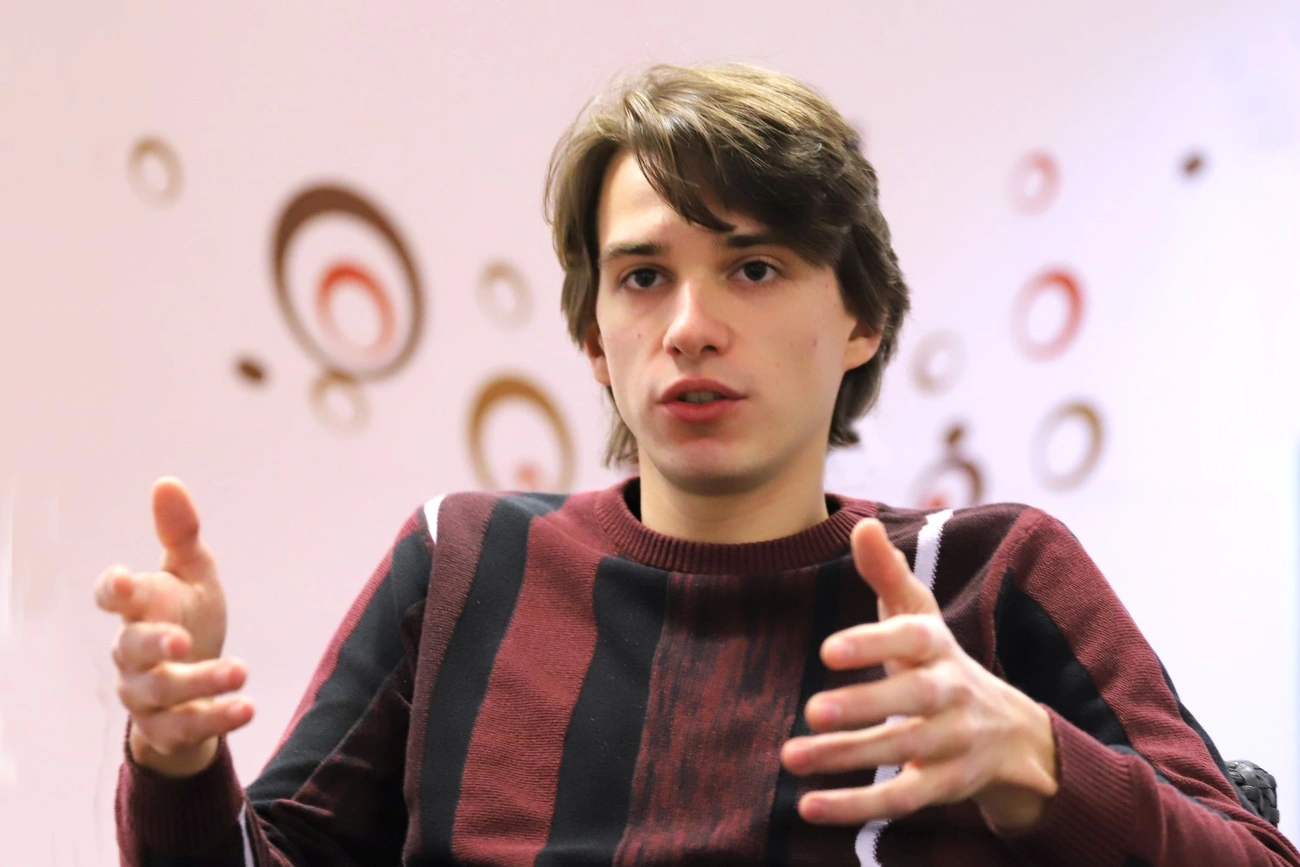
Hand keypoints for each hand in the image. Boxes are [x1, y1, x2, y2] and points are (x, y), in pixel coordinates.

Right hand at [94, 478, 253, 776]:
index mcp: (139, 608)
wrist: (198, 685)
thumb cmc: (188, 617)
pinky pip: (183, 730)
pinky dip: (215, 720)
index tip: (126, 582)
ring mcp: (146, 693)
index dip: (114, 590)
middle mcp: (133, 653)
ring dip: (199, 683)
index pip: (112, 596)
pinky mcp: (166, 727)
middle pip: (131, 649)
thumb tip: (167, 482)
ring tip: (241, 671)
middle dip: (154, 643)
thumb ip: (181, 534)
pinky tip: (247, 708)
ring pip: (159, 692)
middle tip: (185, 639)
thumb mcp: (193, 573)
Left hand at [780, 518, 1058, 831]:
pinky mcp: (943, 785)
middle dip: (862, 705)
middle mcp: (950, 691)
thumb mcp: (918, 616)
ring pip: (900, 750)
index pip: (910, 639)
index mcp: (937, 645)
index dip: (872, 643)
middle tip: (810, 710)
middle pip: (911, 699)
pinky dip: (855, 807)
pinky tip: (809, 807)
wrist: (1009, 732)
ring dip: (846, 757)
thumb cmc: (937, 661)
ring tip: (791, 756)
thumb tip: (862, 524)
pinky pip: (900, 799)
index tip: (827, 649)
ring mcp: (950, 741)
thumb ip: (886, 572)